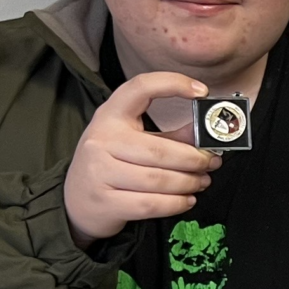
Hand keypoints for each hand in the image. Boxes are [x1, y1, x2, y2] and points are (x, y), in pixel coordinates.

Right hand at [64, 71, 218, 247]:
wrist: (77, 200)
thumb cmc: (113, 165)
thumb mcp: (134, 141)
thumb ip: (171, 136)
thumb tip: (208, 134)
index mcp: (110, 116)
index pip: (139, 88)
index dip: (172, 83)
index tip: (201, 91)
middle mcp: (100, 140)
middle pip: (161, 150)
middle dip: (195, 159)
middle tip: (211, 162)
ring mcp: (98, 172)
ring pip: (159, 180)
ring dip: (190, 183)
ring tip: (202, 181)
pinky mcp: (104, 201)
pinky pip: (151, 204)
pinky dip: (177, 204)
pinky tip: (187, 199)